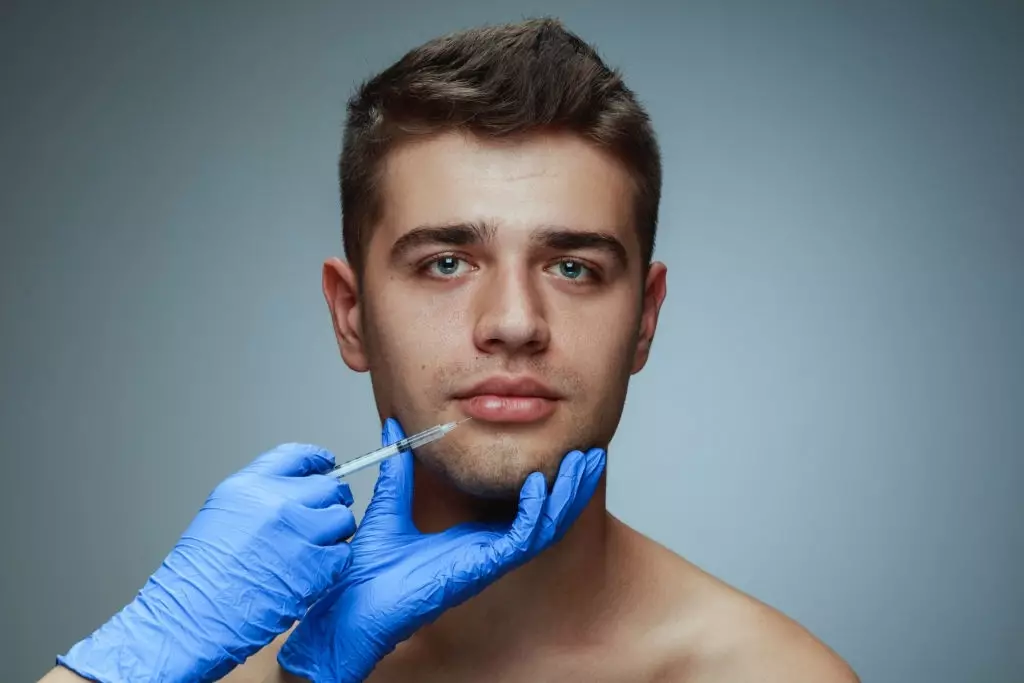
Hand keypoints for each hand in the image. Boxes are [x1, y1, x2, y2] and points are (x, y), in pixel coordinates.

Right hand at [58, 443, 356, 682]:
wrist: (190, 621)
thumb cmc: (197, 580)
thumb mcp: (220, 516)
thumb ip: (259, 498)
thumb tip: (295, 492)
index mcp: (249, 487)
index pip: (297, 456)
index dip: (317, 461)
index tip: (326, 465)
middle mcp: (276, 504)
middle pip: (328, 486)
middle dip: (328, 502)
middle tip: (320, 519)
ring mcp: (299, 534)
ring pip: (341, 518)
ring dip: (333, 534)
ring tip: (312, 550)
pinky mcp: (315, 567)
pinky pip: (343, 554)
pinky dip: (332, 564)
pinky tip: (310, 573)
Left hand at [277, 418, 605, 682]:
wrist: (352, 601)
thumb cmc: (368, 567)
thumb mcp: (388, 503)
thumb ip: (399, 468)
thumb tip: (394, 427)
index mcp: (474, 538)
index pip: (526, 509)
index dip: (550, 481)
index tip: (564, 452)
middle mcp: (489, 550)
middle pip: (548, 516)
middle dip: (573, 485)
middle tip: (592, 455)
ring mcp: (489, 560)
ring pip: (545, 527)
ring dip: (567, 494)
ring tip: (584, 463)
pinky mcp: (483, 568)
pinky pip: (520, 539)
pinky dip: (534, 511)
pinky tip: (538, 485)